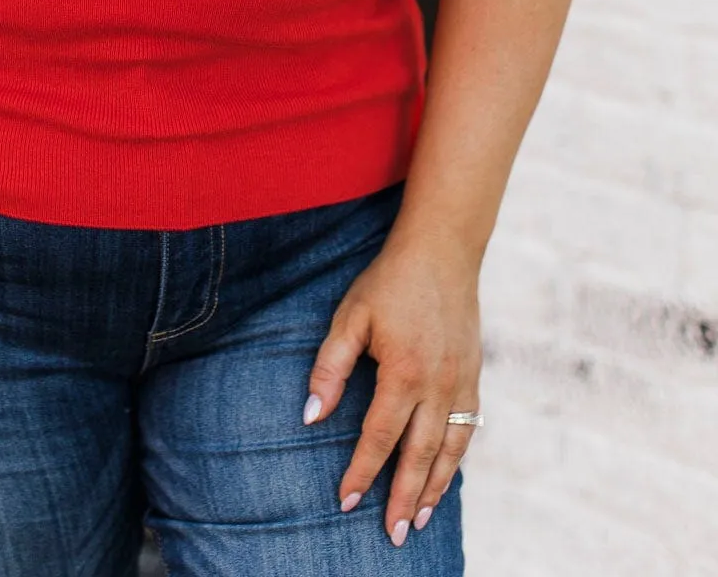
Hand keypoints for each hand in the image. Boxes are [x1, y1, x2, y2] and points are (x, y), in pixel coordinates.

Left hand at [303, 229, 482, 547]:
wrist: (443, 250)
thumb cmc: (389, 281)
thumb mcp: (350, 317)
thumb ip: (330, 367)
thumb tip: (310, 415)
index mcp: (403, 372)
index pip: (379, 437)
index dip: (361, 472)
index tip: (345, 502)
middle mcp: (437, 384)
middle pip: (419, 455)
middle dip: (404, 498)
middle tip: (393, 535)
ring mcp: (461, 380)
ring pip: (449, 449)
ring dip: (434, 487)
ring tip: (419, 519)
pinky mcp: (474, 373)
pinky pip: (468, 427)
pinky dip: (456, 458)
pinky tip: (444, 474)